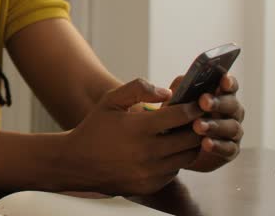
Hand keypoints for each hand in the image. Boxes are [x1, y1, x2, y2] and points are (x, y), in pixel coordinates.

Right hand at [63, 78, 203, 194]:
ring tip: (182, 133)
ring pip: (187, 156)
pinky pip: (174, 171)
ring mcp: (150, 172)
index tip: (197, 103)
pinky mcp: (151, 185)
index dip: (193, 107)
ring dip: (188, 144)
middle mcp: (147, 152)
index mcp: (138, 128)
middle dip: (197, 126)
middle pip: (191, 138)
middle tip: (197, 119)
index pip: (181, 116)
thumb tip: (168, 93)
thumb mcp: (110, 100)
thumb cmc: (95, 128)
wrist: (76, 163)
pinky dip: (174, 160)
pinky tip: (164, 151)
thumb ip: (138, 89)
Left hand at [175, 74, 244, 171]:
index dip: (228, 82)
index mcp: (220, 95)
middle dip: (218, 103)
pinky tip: (206, 143)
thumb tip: (182, 81)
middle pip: (233, 105)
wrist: (173, 147)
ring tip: (197, 126)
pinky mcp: (230, 150)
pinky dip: (218, 145)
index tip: (223, 80)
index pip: (229, 86)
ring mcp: (233, 132)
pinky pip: (228, 148)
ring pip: (232, 127)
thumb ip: (180, 89)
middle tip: (203, 102)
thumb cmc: (177, 117)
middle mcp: (231, 112)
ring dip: (215, 125)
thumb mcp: (175, 102)